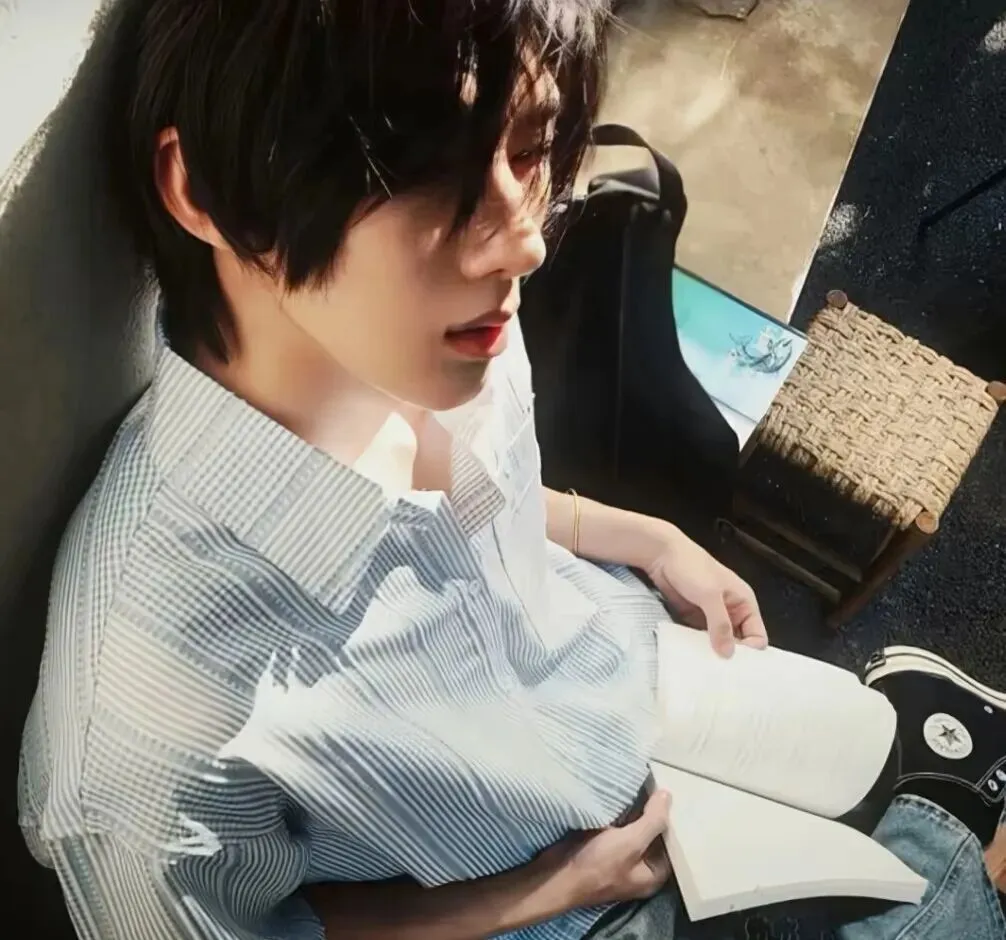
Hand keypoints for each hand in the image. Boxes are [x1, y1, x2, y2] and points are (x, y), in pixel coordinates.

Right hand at [544, 790, 671, 907]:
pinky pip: (617, 828)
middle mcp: (639, 867)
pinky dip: (620, 814)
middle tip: (657, 784)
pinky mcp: (603, 848)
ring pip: (634, 830)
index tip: (670, 795)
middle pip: (652, 836)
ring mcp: (620, 858)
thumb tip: (668, 796)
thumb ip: (652, 821)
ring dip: (636, 811)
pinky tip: (621, 795)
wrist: (555, 876)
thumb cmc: (597, 865)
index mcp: (652, 874)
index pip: (671, 844)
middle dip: (653, 813)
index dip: (672, 821)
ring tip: (642, 784)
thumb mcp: (630, 843)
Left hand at [646, 525, 766, 657]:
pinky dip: (698, 647)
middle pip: (740, 642)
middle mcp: (732, 611)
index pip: (757, 635)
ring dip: (713, 653)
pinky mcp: (694, 618)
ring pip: (719, 642)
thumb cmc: (691, 567)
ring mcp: (712, 616)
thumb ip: (720, 624)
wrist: (662, 555)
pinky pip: (701, 638)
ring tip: (705, 669)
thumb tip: (728, 653)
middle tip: (720, 673)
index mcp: (744, 602)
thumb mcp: (709, 595)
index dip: (749, 650)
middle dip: (732, 656)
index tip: (734, 664)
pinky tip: (692, 659)